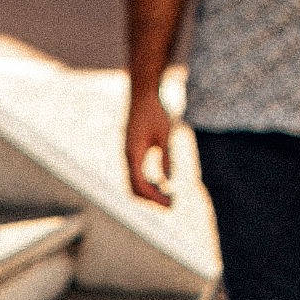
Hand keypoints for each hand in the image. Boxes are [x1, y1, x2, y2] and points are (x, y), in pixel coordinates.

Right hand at [125, 89, 174, 204]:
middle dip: (152, 200)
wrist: (142, 93)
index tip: (170, 203)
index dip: (154, 198)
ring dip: (150, 194)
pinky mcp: (131, 153)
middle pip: (135, 189)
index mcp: (133, 154)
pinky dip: (147, 184)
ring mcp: (127, 156)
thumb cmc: (155, 110)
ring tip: (168, 197)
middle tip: (171, 206)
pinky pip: (136, 176)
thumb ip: (166, 157)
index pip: (140, 185)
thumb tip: (169, 181)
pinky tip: (161, 184)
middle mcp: (127, 158)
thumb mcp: (165, 133)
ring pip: (134, 184)